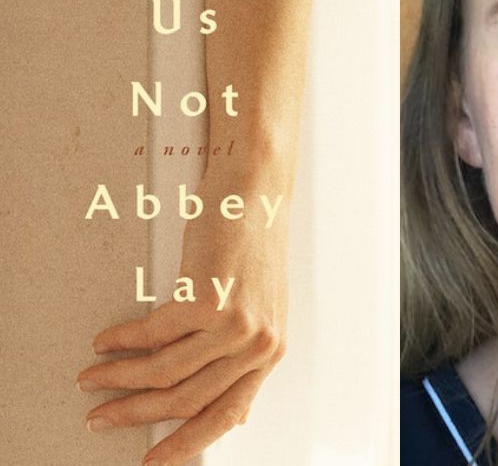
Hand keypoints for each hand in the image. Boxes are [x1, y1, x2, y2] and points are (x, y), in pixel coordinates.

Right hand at [77, 178, 287, 465]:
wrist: (256, 191)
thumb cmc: (253, 243)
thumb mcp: (259, 308)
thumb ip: (238, 352)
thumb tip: (206, 393)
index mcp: (270, 352)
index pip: (226, 416)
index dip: (185, 443)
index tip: (155, 460)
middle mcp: (258, 345)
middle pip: (185, 401)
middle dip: (134, 415)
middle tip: (101, 417)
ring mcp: (236, 326)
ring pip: (162, 374)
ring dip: (118, 378)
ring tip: (93, 376)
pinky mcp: (210, 302)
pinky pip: (151, 336)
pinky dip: (121, 342)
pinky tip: (106, 341)